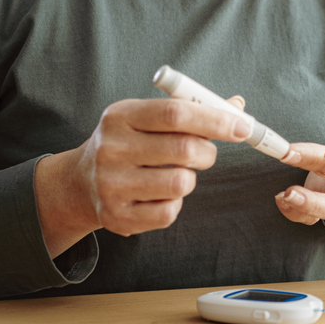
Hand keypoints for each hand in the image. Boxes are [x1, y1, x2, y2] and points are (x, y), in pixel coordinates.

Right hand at [34, 95, 251, 257]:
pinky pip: (169, 212)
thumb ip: (192, 111)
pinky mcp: (116, 216)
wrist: (81, 182)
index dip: (215, 119)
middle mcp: (111, 149)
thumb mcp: (148, 117)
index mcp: (121, 116)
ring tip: (176, 173)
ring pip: (181, 183)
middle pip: (184, 149)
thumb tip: (238, 107)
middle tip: (206, 153)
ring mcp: (111, 185)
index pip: (176, 113)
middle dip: (208, 152)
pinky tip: (160, 194)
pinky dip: (175, 203)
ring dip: (190, 178)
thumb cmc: (129, 142)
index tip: (243, 126)